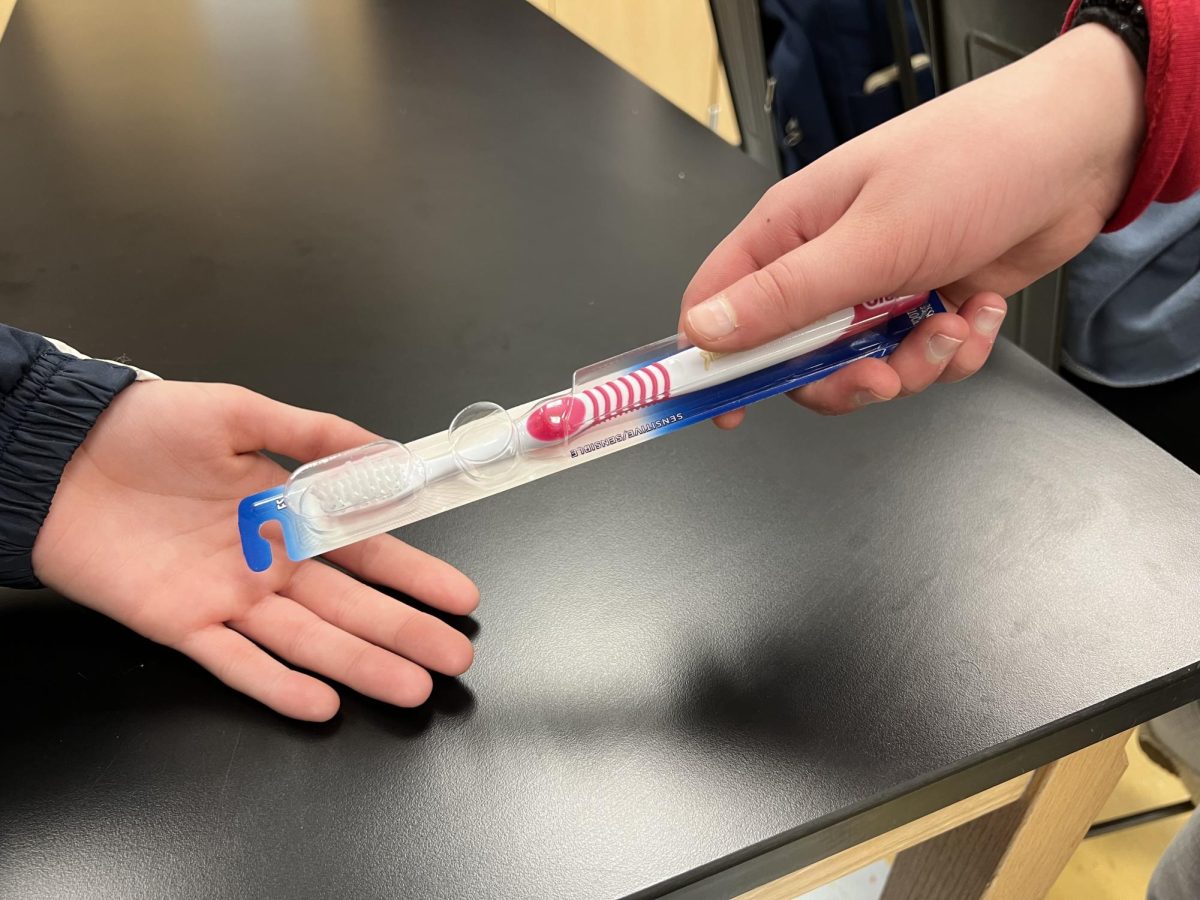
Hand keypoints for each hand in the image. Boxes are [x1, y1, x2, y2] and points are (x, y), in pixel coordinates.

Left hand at [32, 380, 478, 720]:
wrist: (60, 454)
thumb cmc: (148, 427)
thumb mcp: (240, 413)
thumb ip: (312, 434)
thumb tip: (386, 451)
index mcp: (287, 513)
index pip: (367, 550)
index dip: (415, 575)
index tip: (460, 597)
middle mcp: (268, 563)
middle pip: (348, 606)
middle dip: (404, 632)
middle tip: (453, 657)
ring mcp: (229, 598)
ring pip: (306, 641)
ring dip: (360, 666)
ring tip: (412, 689)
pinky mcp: (182, 625)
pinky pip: (235, 663)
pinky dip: (277, 685)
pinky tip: (322, 704)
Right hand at [679, 23, 1144, 421]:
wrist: (1077, 151)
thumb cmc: (969, 164)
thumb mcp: (871, 240)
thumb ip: (787, 296)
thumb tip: (706, 332)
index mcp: (792, 232)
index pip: (719, 304)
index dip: (716, 360)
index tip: (731, 409)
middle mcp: (828, 262)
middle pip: (795, 356)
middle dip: (842, 379)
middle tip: (883, 377)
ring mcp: (878, 285)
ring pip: (861, 365)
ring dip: (913, 365)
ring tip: (951, 328)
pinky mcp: (926, 302)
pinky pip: (918, 358)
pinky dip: (953, 350)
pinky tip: (980, 311)